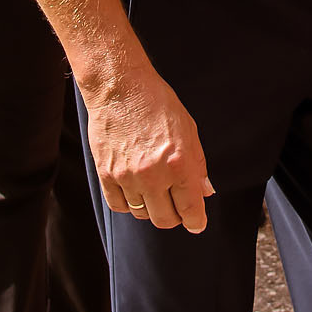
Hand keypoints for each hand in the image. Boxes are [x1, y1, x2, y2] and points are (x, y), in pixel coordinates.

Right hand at [85, 68, 214, 232]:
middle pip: (165, 220)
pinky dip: (129, 203)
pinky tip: (135, 189)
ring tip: (154, 189)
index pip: (191, 209)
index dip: (196, 222)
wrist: (120, 88)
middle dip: (175, 217)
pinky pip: (119, 206)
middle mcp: (153, 174)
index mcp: (179, 163)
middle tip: (176, 206)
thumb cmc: (157, 103)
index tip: (196, 223)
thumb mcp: (189, 130)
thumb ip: (197, 165)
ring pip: (142, 214)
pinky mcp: (106, 174)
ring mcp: (128, 176)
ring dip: (151, 208)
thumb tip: (204, 192)